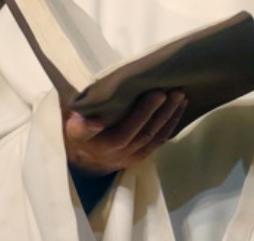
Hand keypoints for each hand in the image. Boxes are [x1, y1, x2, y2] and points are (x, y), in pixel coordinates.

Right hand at [63, 89, 187, 174]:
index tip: (152, 95)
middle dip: (160, 111)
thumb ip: (80, 125)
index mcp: (102, 145)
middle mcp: (120, 153)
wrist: (86, 162)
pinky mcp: (142, 155)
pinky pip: (160, 141)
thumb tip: (95, 122)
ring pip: (155, 136)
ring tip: (181, 96)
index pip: (123, 131)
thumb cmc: (80, 136)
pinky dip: (171, 124)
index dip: (140, 114)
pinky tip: (180, 108)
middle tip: (173, 91)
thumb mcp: (72, 130)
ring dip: (170, 116)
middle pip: (145, 133)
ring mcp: (133, 155)